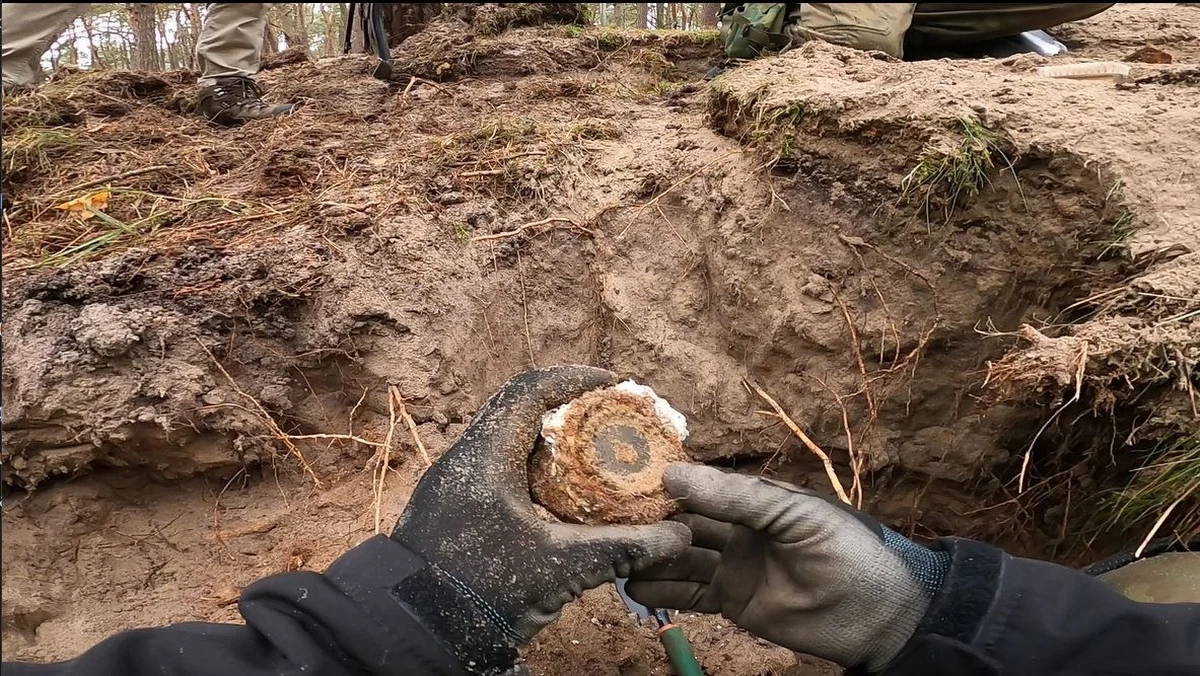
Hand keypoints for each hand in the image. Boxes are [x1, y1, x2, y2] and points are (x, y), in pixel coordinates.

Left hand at [391, 366, 689, 671]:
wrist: (410, 631)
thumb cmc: (479, 589)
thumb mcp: (558, 568)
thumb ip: (620, 549)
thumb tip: (676, 537)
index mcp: (486, 455)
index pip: (531, 390)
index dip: (575, 379)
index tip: (613, 384)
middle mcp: (468, 459)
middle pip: (524, 413)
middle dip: (571, 413)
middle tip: (613, 422)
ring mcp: (459, 485)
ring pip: (513, 445)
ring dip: (554, 446)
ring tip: (597, 458)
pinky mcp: (458, 510)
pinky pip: (503, 473)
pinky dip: (538, 474)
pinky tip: (566, 501)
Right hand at [627, 464, 949, 672]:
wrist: (880, 615)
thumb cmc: (847, 551)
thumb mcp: (793, 514)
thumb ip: (734, 497)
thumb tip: (672, 474)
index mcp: (753, 499)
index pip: (699, 486)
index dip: (665, 484)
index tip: (624, 479)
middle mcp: (738, 529)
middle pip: (683, 522)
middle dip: (648, 521)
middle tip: (606, 520)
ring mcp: (733, 567)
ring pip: (679, 558)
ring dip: (649, 556)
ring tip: (611, 554)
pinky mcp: (733, 602)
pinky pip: (690, 594)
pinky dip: (662, 590)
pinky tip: (634, 586)